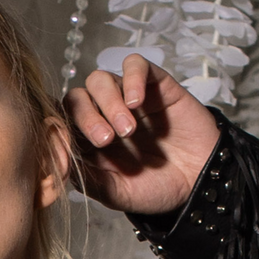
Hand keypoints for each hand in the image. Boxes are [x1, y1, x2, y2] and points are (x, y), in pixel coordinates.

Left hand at [65, 54, 221, 216]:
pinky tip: (137, 102)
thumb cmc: (155, 189)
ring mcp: (126, 98)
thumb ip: (89, 179)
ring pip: (100, 80)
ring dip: (109, 102)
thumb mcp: (117, 193)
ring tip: (128, 129)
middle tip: (106, 140)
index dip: (62, 129)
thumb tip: (61, 161)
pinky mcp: (152, 84)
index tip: (75, 150)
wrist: (197, 183)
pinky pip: (135, 65)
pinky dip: (132, 78)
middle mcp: (103, 116)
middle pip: (77, 98)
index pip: (62, 121)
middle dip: (87, 117)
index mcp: (88, 141)